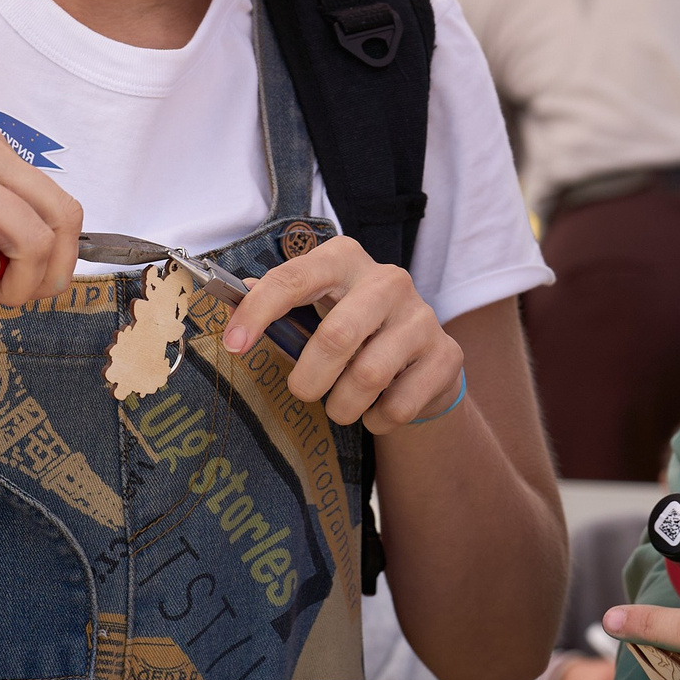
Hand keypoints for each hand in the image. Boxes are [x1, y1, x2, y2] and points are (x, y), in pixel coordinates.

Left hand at [224, 237, 462, 433]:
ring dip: (343, 406)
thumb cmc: (356, 329)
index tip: (233, 346)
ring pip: (368, 376)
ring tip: (341, 406)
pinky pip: (400, 404)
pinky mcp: (447, 354)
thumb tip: (233, 295)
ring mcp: (423, 316)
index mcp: (345, 260)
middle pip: (336, 336)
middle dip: (309, 379)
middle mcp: (388, 280)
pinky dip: (378, 419)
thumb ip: (281, 301)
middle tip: (303, 393)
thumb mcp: (318, 306)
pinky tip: (377, 409)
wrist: (423, 360)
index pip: (294, 278)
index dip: (258, 312)